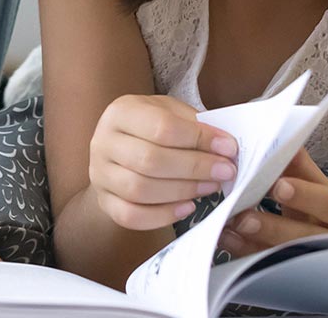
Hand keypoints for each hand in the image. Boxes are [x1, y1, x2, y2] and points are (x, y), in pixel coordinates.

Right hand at [88, 94, 238, 230]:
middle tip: (224, 171)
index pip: (162, 127)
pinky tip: (187, 207)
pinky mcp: (103, 201)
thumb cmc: (151, 129)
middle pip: (149, 160)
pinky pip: (131, 215)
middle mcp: (103, 141)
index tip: (228, 148)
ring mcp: (99, 174)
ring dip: (182, 191)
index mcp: (121, 112)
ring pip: (139, 190)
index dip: (199, 139)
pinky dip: (162, 215)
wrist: (120, 151)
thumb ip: (195, 126)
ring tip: (210, 187)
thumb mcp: (171, 113)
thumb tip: (226, 147)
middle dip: (195, 168)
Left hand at [218, 149, 327, 255]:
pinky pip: (266, 265)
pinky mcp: (291, 274)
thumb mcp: (321, 188)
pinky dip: (244, 251)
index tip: (279, 185)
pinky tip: (227, 238)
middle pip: (306, 237)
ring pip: (284, 256)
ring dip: (253, 242)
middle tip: (245, 216)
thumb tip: (282, 138)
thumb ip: (301, 167)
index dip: (305, 196)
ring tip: (230, 226)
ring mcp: (313, 263)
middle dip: (274, 226)